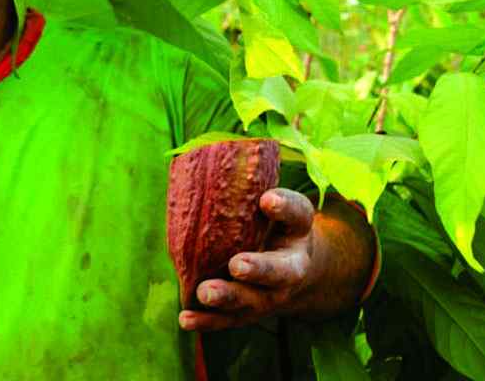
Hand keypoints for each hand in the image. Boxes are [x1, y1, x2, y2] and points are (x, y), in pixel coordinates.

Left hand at [178, 188, 318, 331]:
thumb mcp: (277, 207)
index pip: (297, 215)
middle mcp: (290, 268)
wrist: (297, 271)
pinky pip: (228, 320)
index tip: (267, 199)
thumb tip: (212, 164)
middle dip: (258, 269)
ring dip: (228, 298)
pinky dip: (207, 321)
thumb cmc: (276, 227)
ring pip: (252, 301)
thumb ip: (254, 190)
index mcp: (298, 231)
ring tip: (206, 292)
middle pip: (278, 272)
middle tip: (237, 264)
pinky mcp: (249, 313)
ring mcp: (271, 295)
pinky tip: (185, 319)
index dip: (284, 206)